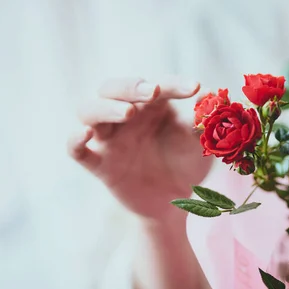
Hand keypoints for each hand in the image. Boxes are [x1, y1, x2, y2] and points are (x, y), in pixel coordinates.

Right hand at [68, 77, 211, 218]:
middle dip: (131, 86)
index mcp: (152, 105)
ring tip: (128, 112)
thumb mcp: (200, 144)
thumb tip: (213, 97)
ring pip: (89, 112)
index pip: (157, 86)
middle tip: (153, 91)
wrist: (176, 204)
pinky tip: (85, 135)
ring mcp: (110, 140)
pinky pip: (77, 151)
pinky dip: (75, 141)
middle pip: (112, 88)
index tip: (194, 88)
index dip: (174, 84)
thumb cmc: (186, 165)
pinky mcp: (100, 165)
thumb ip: (203, 123)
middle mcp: (126, 117)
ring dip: (105, 108)